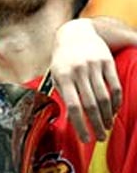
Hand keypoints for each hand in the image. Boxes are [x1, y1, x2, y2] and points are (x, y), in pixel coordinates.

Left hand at [52, 19, 121, 142]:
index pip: (73, 106)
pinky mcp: (107, 62)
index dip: (80, 125)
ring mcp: (94, 65)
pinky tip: (114, 111)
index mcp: (62, 76)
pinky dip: (116, 102)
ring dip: (107, 116)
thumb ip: (63, 94)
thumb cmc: (63, 60)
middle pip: (90, 104)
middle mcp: (78, 71)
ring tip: (107, 127)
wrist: (75, 33)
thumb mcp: (56, 74)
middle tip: (100, 138)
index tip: (85, 140)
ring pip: (104, 97)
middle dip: (96, 124)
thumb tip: (71, 120)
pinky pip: (114, 86)